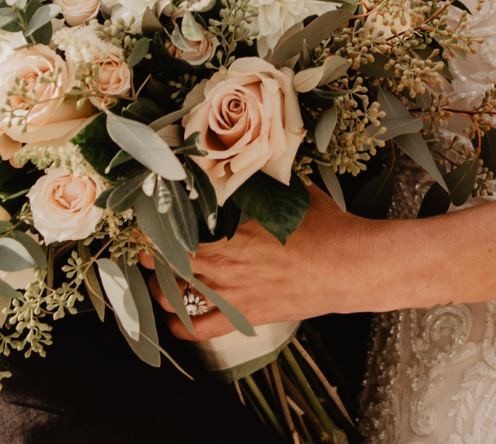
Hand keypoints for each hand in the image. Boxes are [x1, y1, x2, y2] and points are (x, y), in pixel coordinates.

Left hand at [148, 185, 378, 340]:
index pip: (176, 224)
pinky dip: (179, 325)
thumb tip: (252, 168)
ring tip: (156, 276)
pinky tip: (174, 318)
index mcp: (232, 228)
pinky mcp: (244, 315)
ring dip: (158, 285)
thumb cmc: (327, 227)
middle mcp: (224, 262)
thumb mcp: (293, 194)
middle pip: (166, 258)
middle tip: (146, 244)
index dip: (155, 221)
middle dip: (149, 251)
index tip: (150, 215)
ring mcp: (232, 292)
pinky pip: (199, 329)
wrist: (349, 267)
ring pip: (174, 294)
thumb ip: (264, 185)